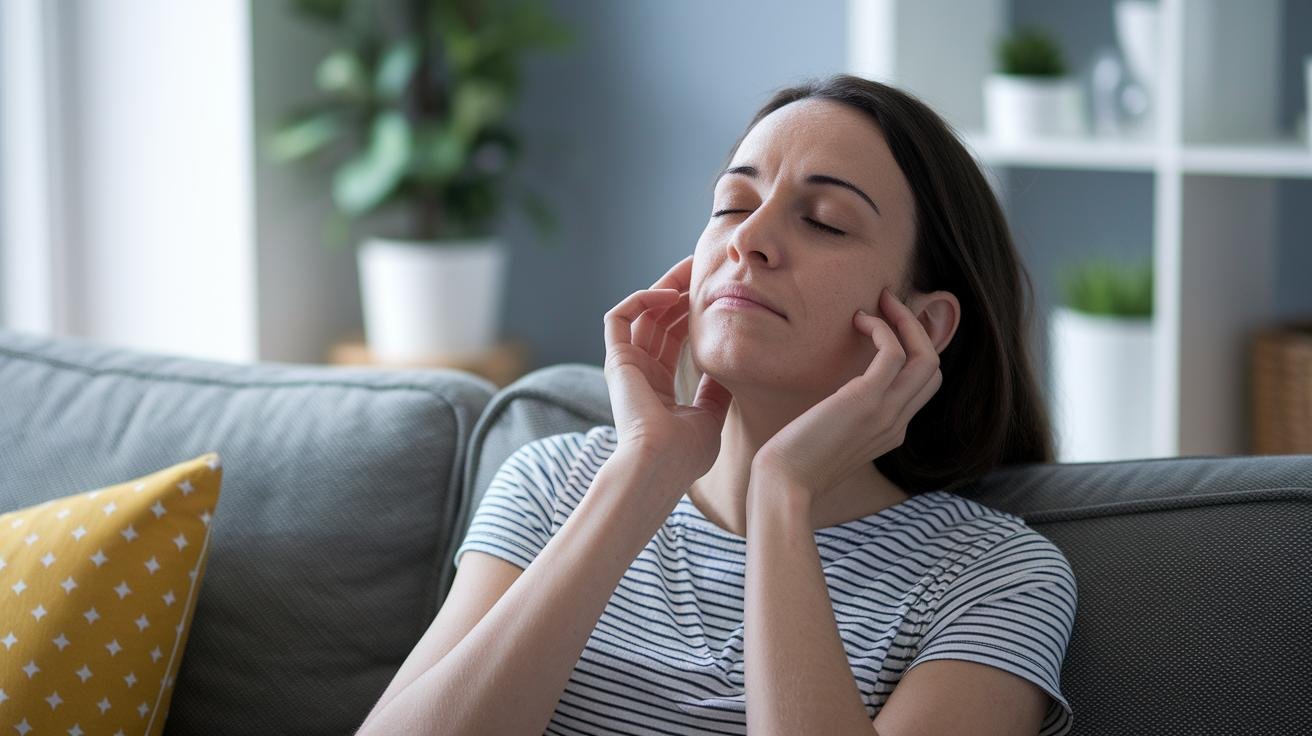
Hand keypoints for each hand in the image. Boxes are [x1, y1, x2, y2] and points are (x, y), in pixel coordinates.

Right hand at [603, 254, 733, 483]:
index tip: (716, 293)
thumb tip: (727, 365)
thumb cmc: (685, 454)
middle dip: (682, 292)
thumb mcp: (710, 416)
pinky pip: (619, 317)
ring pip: (641, 312)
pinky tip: (668, 294)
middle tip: (705, 268)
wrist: (660, 466)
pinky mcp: (616, 359)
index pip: (674, 338)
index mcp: (659, 387)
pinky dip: (641, 299)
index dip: (693, 313)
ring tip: (691, 269)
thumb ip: (715, 389)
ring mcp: (626, 365)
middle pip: (659, 320)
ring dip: (665, 288)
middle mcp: (640, 373)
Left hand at [753, 288, 942, 509]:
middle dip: (917, 329)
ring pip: (925, 357)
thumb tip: (834, 399)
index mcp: (892, 432)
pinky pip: (893, 352)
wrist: (784, 485)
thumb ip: (845, 419)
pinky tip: (858, 321)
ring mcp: (887, 413)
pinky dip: (882, 328)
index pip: (923, 385)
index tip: (887, 325)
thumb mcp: (831, 438)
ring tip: (881, 301)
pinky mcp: (866, 401)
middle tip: (889, 303)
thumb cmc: (794, 462)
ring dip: (906, 321)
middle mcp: (897, 423)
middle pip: (933, 368)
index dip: (913, 350)